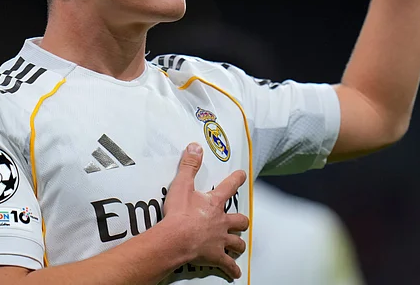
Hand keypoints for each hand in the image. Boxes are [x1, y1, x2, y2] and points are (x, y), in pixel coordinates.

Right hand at [162, 143, 249, 279]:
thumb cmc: (179, 214)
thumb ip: (189, 166)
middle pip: (239, 220)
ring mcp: (220, 240)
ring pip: (237, 242)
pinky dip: (232, 269)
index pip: (229, 187)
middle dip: (241, 220)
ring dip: (238, 243)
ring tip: (238, 245)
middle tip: (241, 220)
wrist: (177, 238)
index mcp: (214, 203)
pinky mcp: (215, 256)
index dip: (237, 180)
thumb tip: (195, 147)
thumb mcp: (182, 185)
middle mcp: (221, 221)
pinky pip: (228, 264)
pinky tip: (235, 273)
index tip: (243, 175)